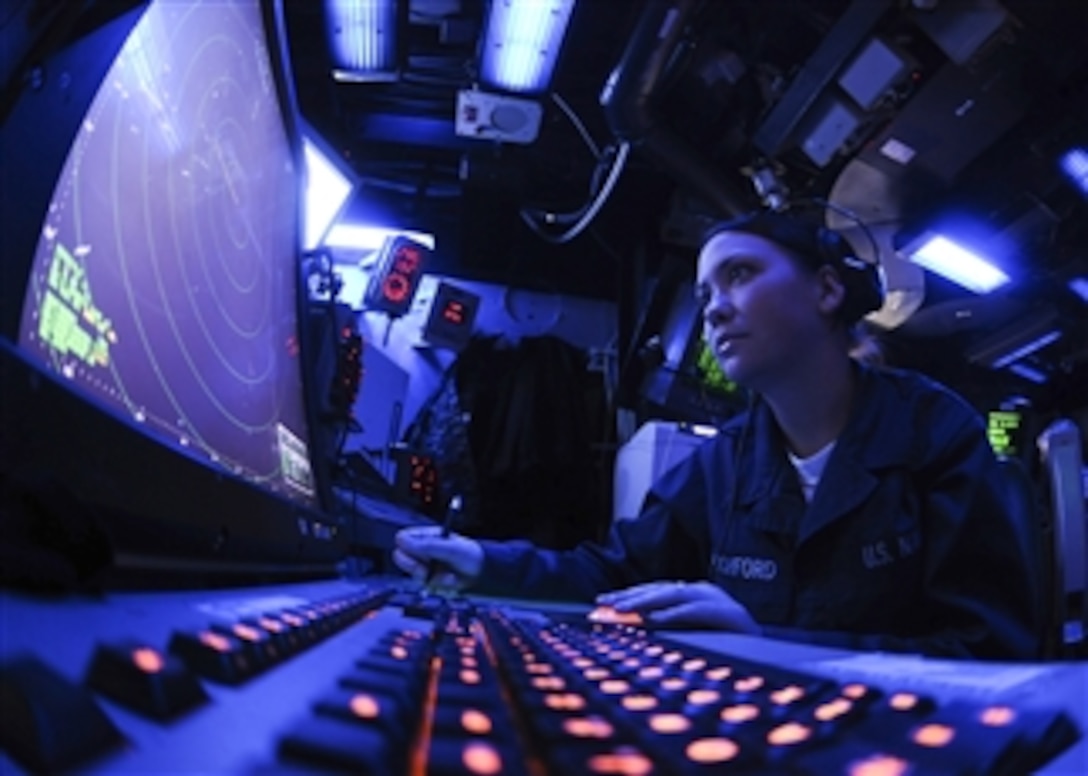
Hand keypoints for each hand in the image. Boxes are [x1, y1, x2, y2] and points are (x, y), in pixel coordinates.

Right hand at [393, 526, 483, 591]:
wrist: (482, 574)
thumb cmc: (469, 555)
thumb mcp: (449, 548)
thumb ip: (427, 545)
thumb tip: (402, 541)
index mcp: (427, 536)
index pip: (403, 538)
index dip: (406, 547)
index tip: (416, 555)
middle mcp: (424, 550)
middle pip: (401, 557)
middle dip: (413, 566)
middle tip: (424, 571)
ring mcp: (426, 565)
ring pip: (412, 573)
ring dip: (428, 577)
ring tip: (446, 576)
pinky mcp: (431, 579)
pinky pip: (425, 584)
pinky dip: (438, 584)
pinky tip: (450, 580)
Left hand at [596, 581, 760, 633]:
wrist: (769, 648)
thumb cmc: (728, 641)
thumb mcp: (693, 631)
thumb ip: (668, 624)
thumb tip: (635, 626)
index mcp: (693, 594)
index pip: (655, 590)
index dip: (628, 595)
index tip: (602, 603)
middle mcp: (702, 591)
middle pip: (660, 589)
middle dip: (630, 596)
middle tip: (606, 605)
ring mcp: (716, 599)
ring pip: (674, 594)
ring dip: (645, 601)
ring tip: (623, 609)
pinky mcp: (727, 613)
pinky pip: (695, 610)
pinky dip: (674, 614)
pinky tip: (655, 619)